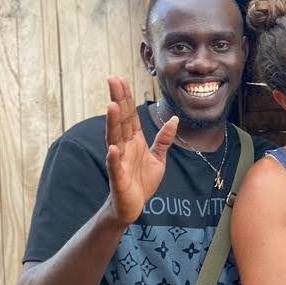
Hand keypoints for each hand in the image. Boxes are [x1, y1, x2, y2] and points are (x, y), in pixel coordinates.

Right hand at [105, 77, 176, 224]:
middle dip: (117, 100)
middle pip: (120, 120)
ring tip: (111, 105)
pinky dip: (113, 157)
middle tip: (112, 79)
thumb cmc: (142, 181)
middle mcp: (123, 147)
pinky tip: (112, 148)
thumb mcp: (158, 157)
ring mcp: (119, 161)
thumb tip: (174, 120)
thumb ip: (164, 139)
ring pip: (114, 138)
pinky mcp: (118, 178)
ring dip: (112, 123)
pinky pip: (115, 166)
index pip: (129, 115)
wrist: (133, 206)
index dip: (126, 97)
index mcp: (133, 141)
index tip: (121, 78)